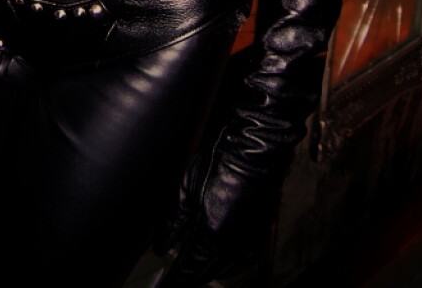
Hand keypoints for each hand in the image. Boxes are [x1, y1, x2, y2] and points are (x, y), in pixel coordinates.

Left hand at [155, 122, 288, 285]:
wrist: (253, 148)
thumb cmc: (220, 161)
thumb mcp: (185, 187)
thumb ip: (172, 221)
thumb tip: (161, 245)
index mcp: (210, 233)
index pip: (190, 267)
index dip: (178, 276)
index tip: (169, 280)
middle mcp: (231, 242)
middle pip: (209, 271)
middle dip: (194, 276)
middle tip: (182, 278)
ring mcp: (249, 238)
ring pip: (229, 268)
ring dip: (213, 272)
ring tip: (201, 273)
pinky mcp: (260, 229)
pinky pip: (247, 258)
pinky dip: (236, 265)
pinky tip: (230, 263)